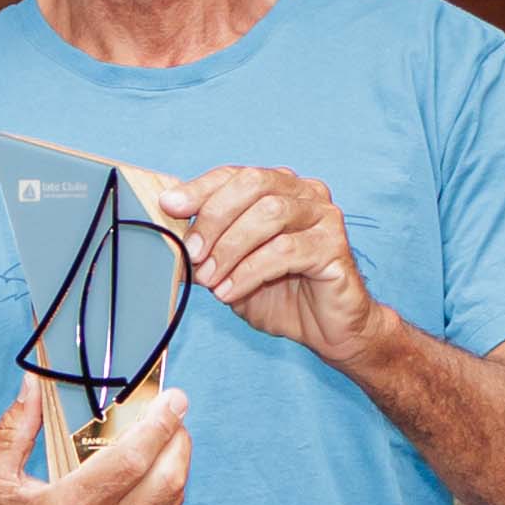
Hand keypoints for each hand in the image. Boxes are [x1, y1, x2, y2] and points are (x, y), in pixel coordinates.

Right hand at [0, 371, 187, 504]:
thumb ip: (15, 426)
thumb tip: (35, 381)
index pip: (132, 460)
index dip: (159, 424)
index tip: (173, 399)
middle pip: (166, 479)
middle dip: (178, 439)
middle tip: (175, 414)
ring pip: (172, 501)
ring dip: (177, 464)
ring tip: (169, 440)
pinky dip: (167, 495)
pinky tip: (156, 477)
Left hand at [159, 166, 376, 353]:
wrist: (326, 329)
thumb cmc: (280, 294)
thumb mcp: (232, 269)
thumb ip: (208, 249)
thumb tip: (169, 239)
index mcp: (279, 187)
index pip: (235, 174)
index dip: (200, 188)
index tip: (169, 206)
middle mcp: (305, 193)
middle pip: (253, 184)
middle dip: (214, 217)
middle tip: (193, 252)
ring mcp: (324, 216)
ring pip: (269, 214)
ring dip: (230, 247)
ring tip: (210, 279)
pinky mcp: (334, 245)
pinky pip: (285, 251)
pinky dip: (249, 271)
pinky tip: (231, 291)